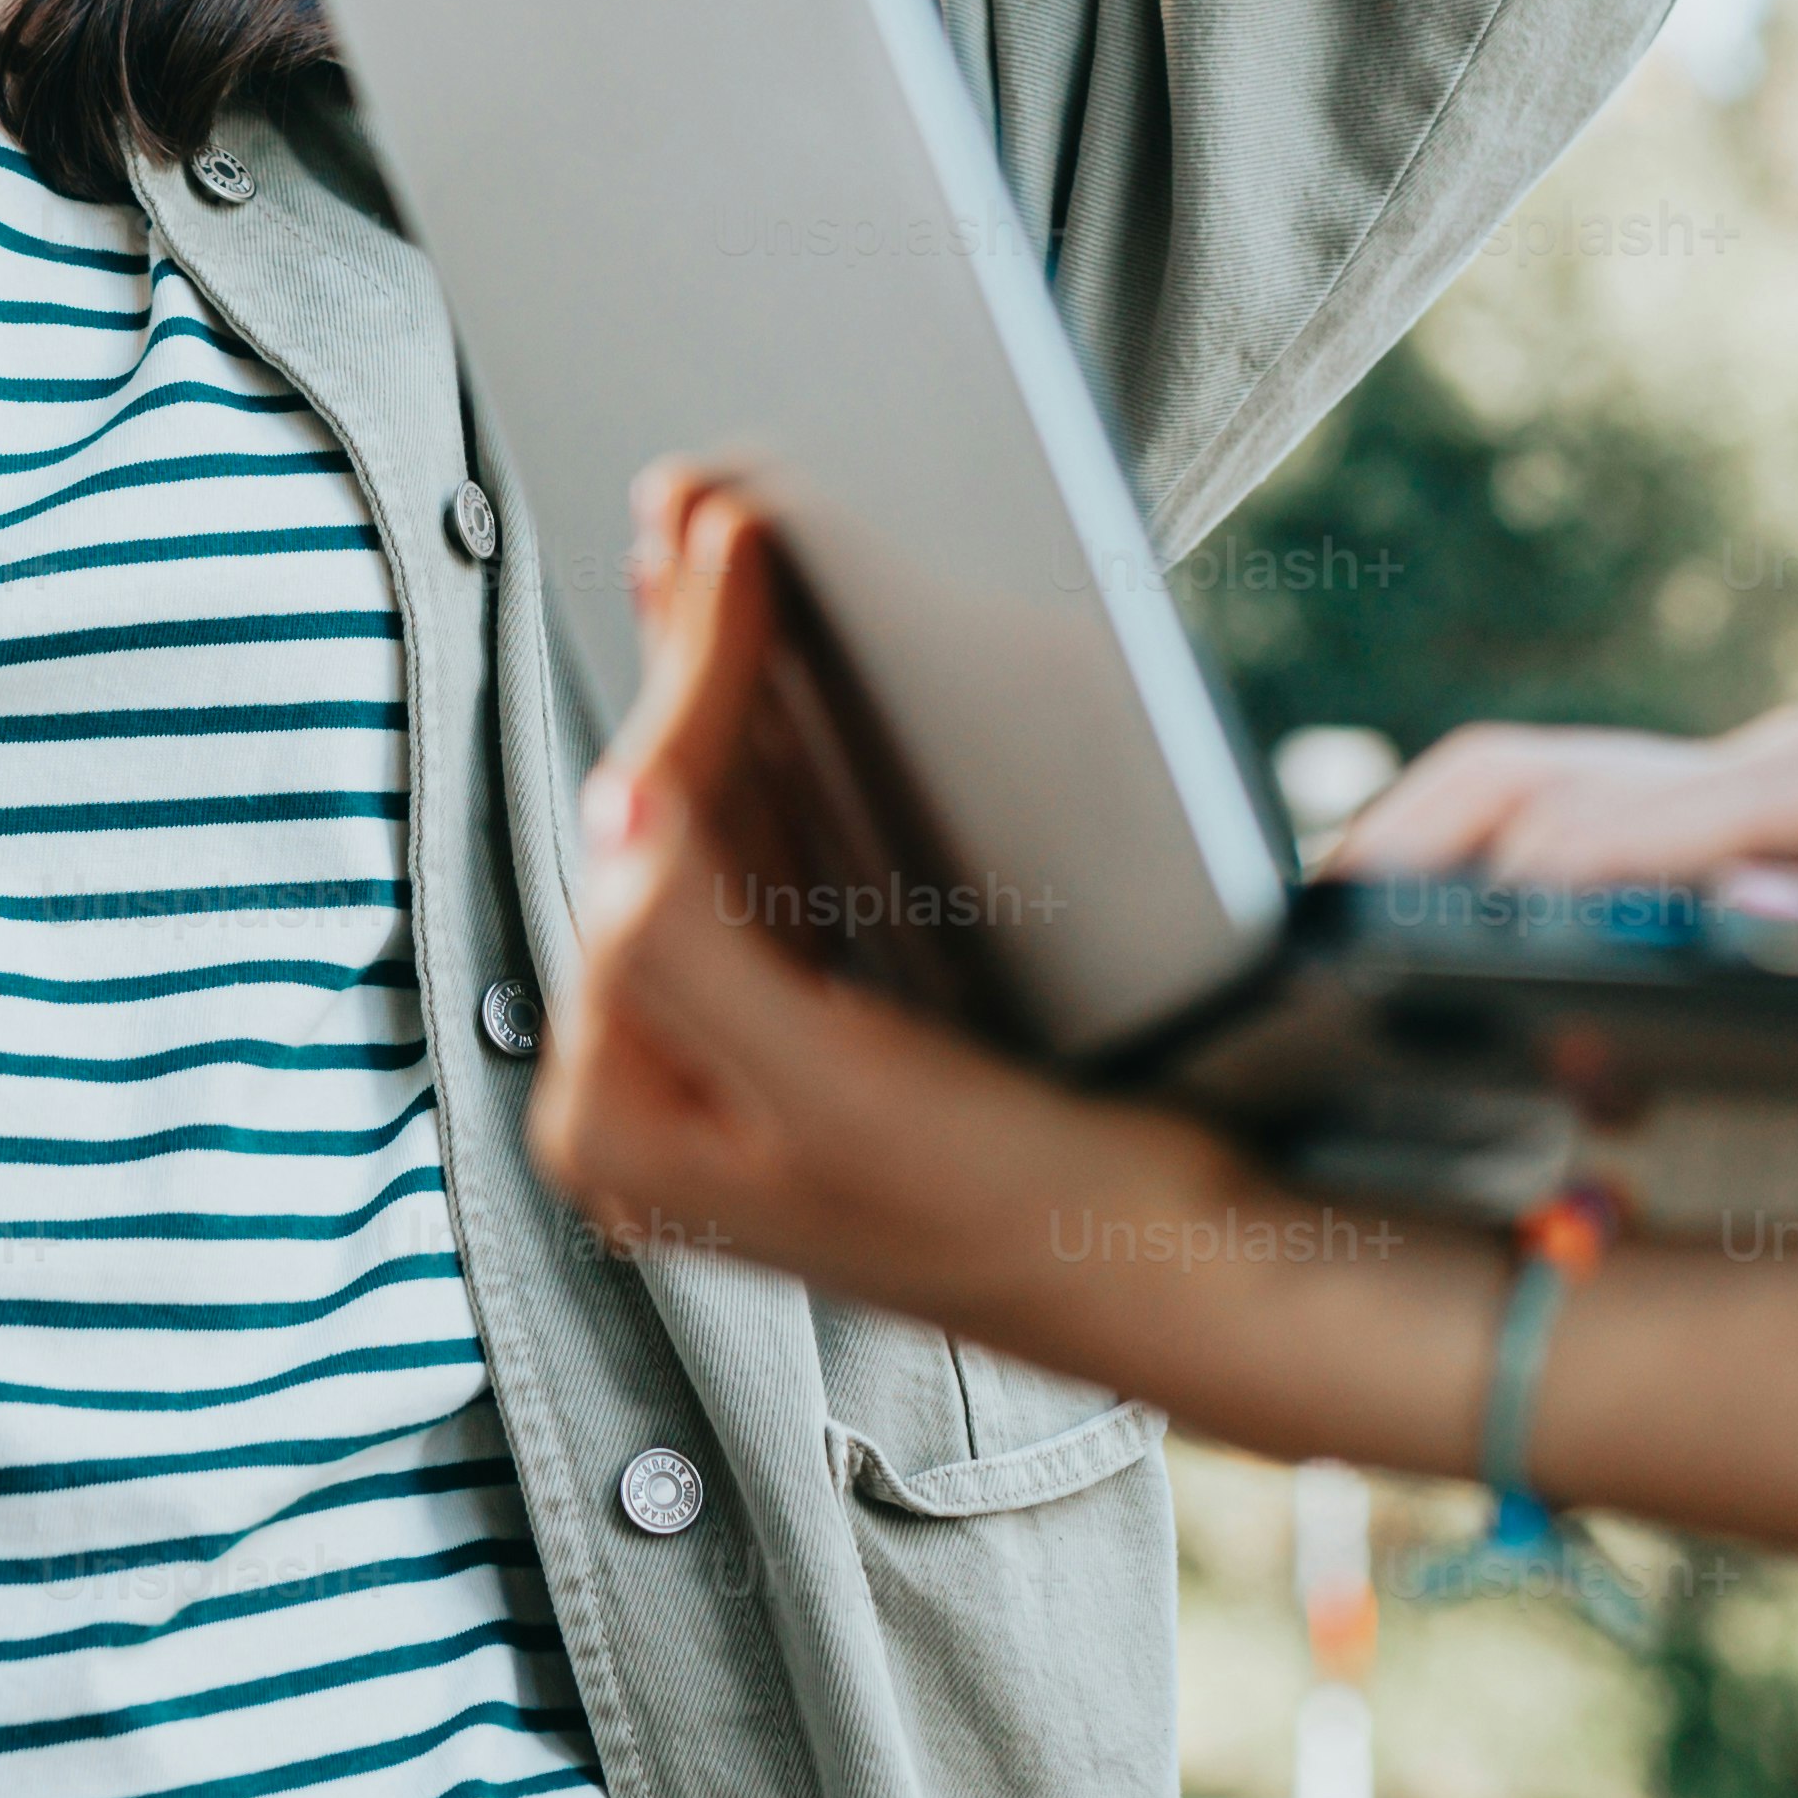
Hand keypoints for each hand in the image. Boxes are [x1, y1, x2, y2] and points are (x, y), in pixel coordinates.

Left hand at [528, 468, 1280, 1354]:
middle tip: (708, 515)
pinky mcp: (795, 1033)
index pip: (632, 843)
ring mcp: (714, 1060)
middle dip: (692, 658)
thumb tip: (614, 812)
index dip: (689, 680)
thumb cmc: (1034, 1212)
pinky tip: (766, 668)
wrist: (1183, 1282)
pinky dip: (767, 743)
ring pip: (699, 823)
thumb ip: (698, 966)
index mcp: (615, 1120)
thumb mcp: (851, 1097)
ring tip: (718, 556)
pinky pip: (754, 857)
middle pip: (656, 822)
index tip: (727, 551)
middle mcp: (637, 1095)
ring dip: (717, 680)